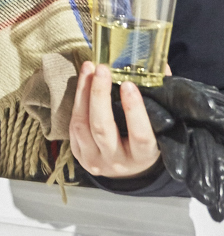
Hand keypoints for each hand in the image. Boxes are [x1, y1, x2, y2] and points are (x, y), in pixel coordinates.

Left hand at [68, 62, 161, 178]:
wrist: (127, 170)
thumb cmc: (146, 141)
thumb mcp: (159, 127)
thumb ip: (160, 98)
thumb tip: (162, 65)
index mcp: (143, 157)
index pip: (140, 136)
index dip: (134, 111)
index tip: (129, 84)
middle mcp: (117, 162)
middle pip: (102, 129)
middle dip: (99, 95)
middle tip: (102, 68)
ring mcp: (94, 160)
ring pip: (82, 125)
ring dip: (83, 93)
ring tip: (89, 68)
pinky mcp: (78, 154)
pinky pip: (73, 126)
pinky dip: (76, 101)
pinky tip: (83, 82)